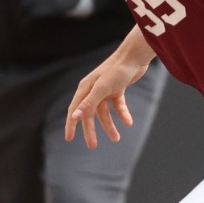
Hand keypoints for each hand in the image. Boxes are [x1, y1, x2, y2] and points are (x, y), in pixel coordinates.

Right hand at [64, 30, 155, 149]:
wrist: (135, 56)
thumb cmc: (117, 70)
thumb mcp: (102, 88)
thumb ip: (89, 103)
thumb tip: (75, 117)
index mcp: (85, 89)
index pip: (75, 110)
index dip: (71, 125)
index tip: (69, 139)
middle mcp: (93, 90)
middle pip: (89, 114)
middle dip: (91, 130)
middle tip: (92, 146)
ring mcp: (105, 90)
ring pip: (104, 113)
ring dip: (110, 126)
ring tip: (116, 139)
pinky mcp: (117, 89)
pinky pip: (118, 106)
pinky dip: (122, 114)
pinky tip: (128, 122)